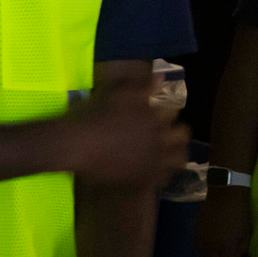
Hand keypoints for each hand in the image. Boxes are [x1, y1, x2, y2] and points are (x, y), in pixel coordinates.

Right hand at [62, 77, 188, 193]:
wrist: (75, 146)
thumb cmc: (92, 117)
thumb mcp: (116, 94)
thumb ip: (141, 85)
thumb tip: (161, 77)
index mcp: (154, 117)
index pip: (172, 112)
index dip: (166, 111)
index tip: (158, 112)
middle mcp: (159, 139)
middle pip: (182, 136)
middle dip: (177, 132)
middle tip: (166, 133)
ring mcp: (154, 162)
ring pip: (178, 159)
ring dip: (176, 154)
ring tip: (166, 154)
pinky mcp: (145, 179)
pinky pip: (163, 179)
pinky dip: (163, 175)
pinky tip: (154, 172)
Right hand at [196, 184, 253, 256]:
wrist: (224, 193)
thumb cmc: (239, 212)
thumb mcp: (246, 232)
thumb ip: (241, 249)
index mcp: (224, 245)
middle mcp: (210, 245)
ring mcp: (201, 238)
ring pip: (204, 256)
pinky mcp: (196, 231)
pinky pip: (199, 247)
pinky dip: (205, 251)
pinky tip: (211, 248)